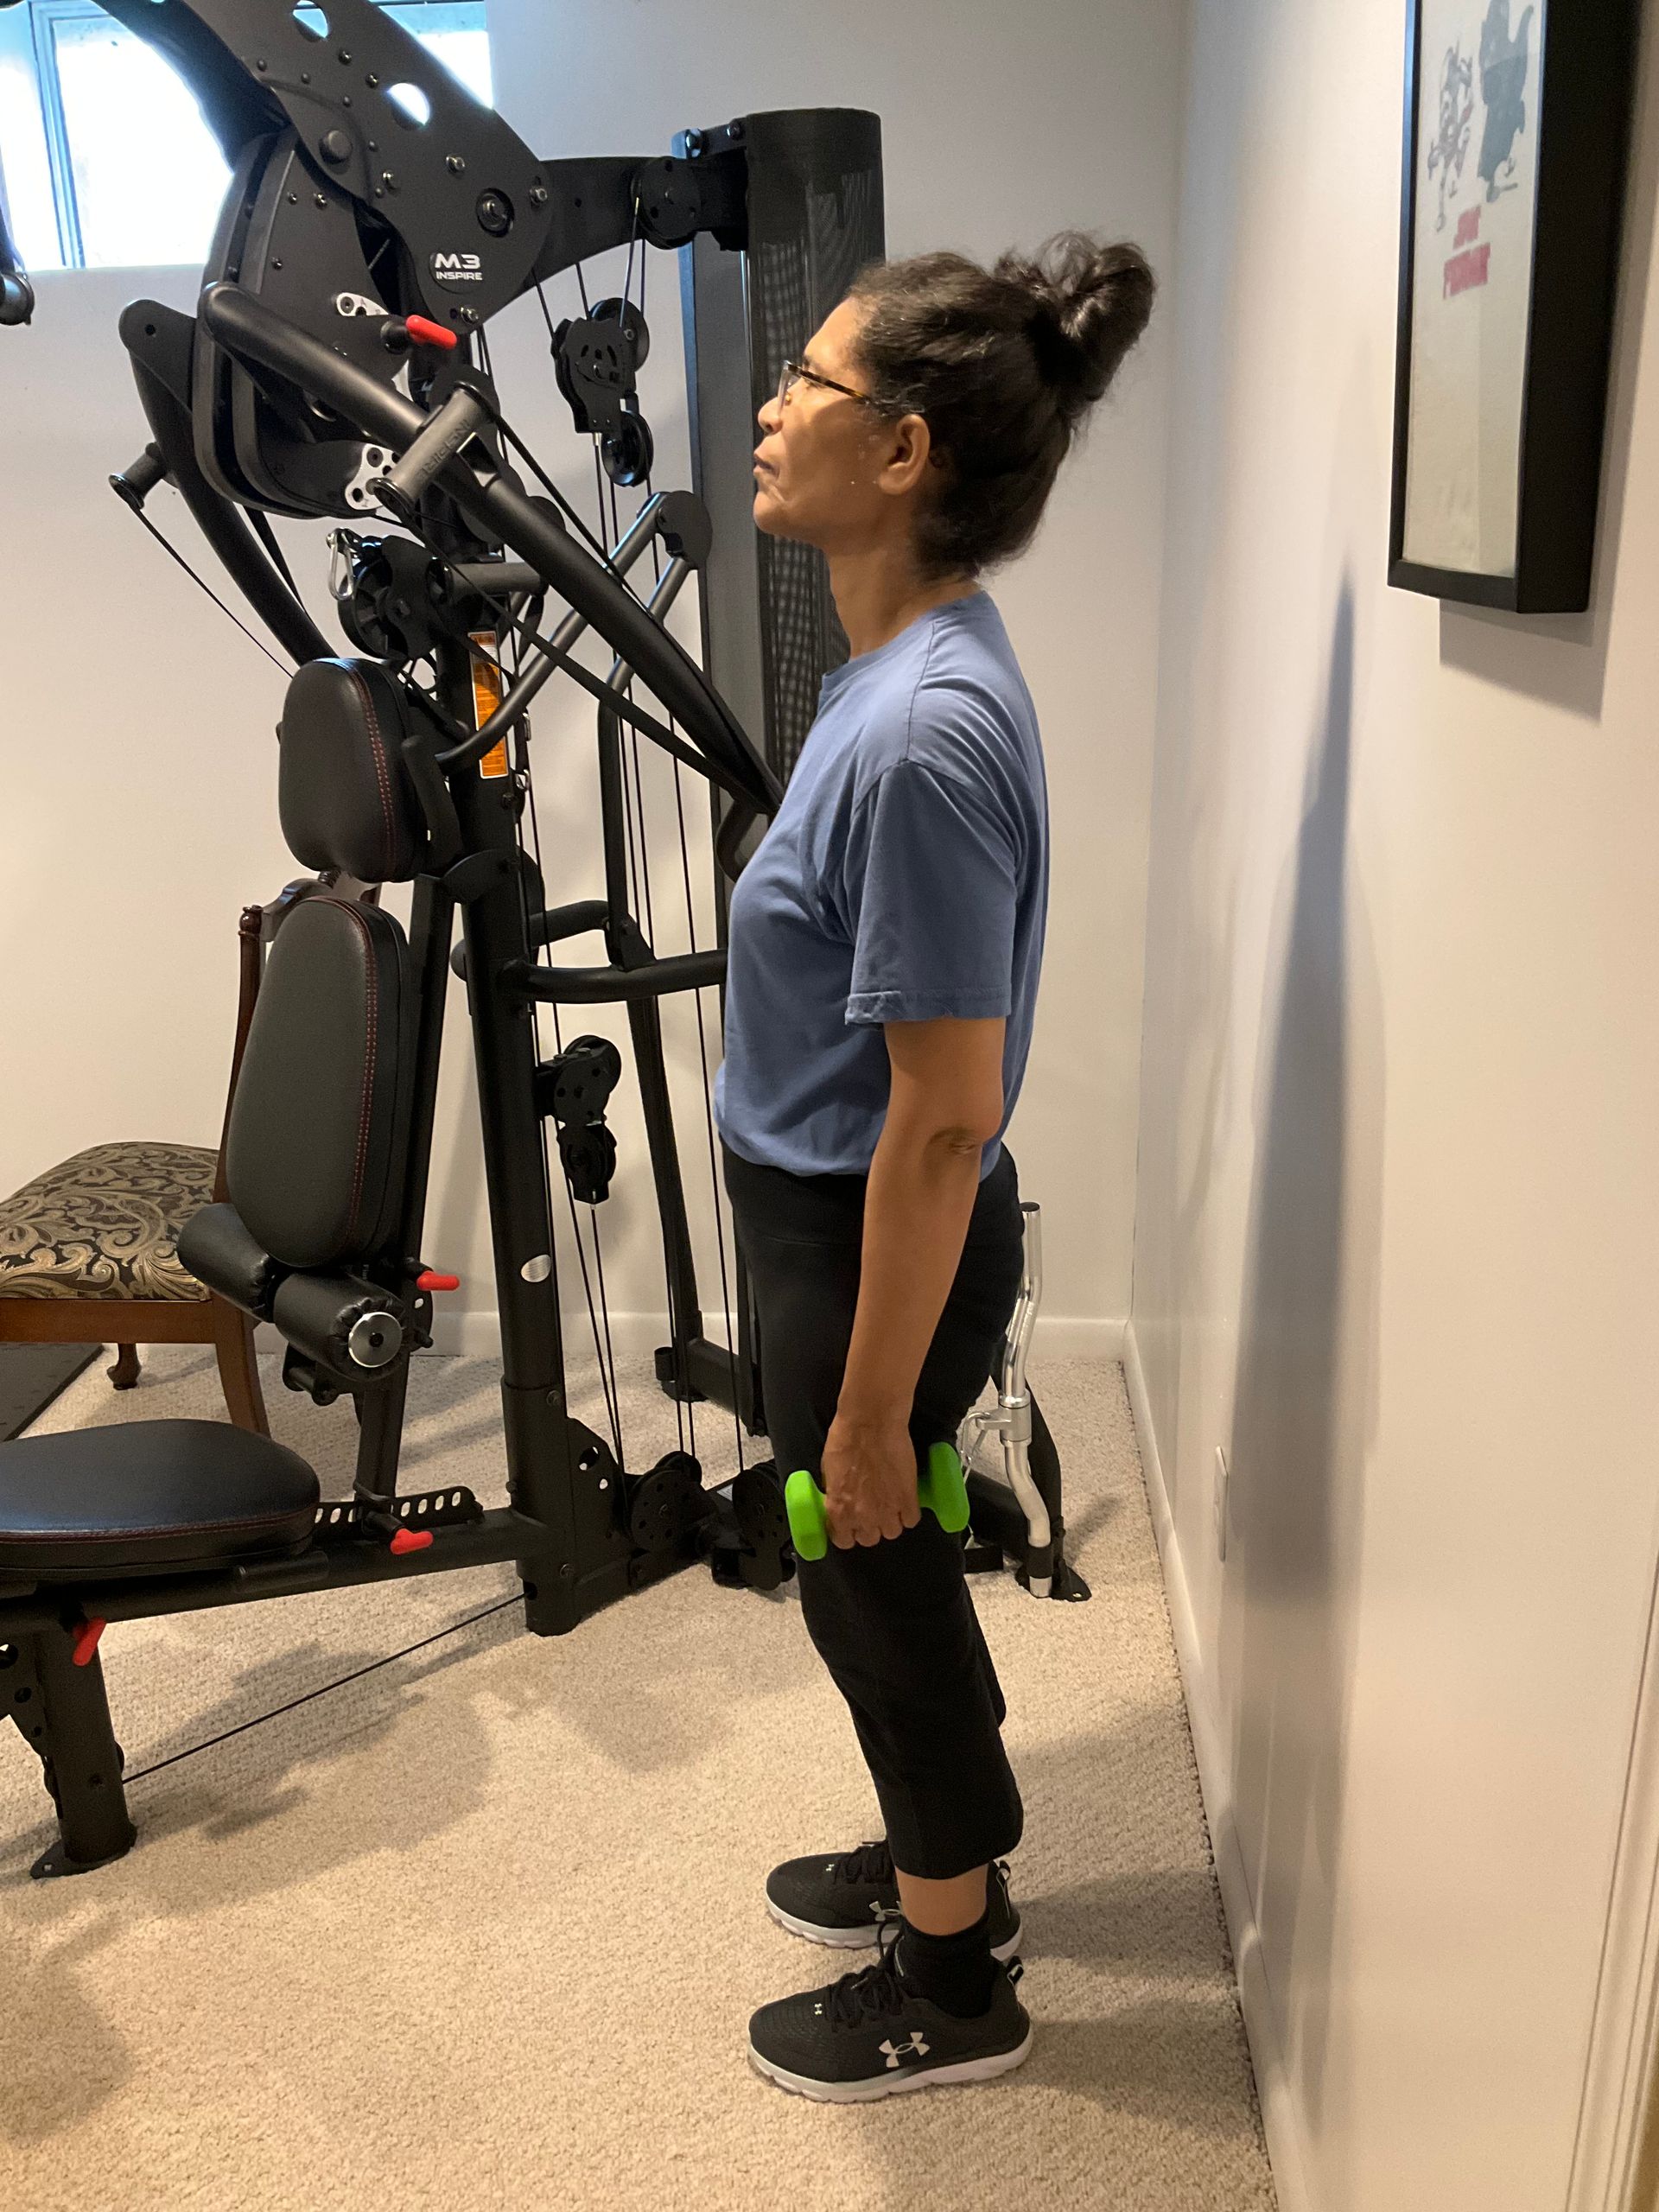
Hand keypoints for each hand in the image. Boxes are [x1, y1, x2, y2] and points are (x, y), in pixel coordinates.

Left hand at [821, 1410, 921, 1548]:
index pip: (843, 1540)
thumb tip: (838, 1497)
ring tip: (890, 1505)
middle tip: (871, 1511)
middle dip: (869, 1527)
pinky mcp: (908, 1498)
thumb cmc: (847, 1437)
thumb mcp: (828, 1469)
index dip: (847, 1532)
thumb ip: (834, 1491)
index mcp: (838, 1509)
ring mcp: (887, 1509)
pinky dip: (909, 1513)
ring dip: (890, 1521)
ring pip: (892, 1532)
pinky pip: (911, 1519)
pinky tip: (905, 1501)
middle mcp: (862, 1516)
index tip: (850, 1525)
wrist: (871, 1422)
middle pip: (869, 1539)